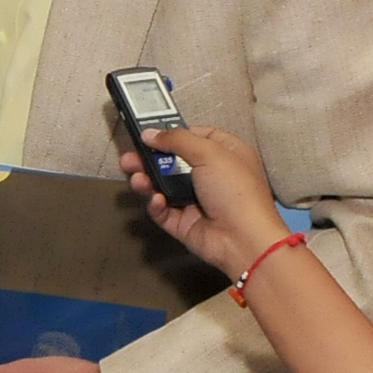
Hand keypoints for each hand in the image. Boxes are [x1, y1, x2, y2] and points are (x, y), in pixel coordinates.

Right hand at [114, 123, 286, 279]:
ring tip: (136, 179)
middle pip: (173, 161)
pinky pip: (163, 210)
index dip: (176, 133)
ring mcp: (197, 200)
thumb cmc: (236, 192)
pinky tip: (156, 200)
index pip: (198, 136)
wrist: (243, 239)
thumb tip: (150, 133)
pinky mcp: (185, 222)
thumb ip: (177, 139)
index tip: (152, 133)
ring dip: (147, 180)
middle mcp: (212, 176)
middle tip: (129, 158)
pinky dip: (156, 204)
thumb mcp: (210, 153)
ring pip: (163, 186)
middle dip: (149, 159)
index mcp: (226, 154)